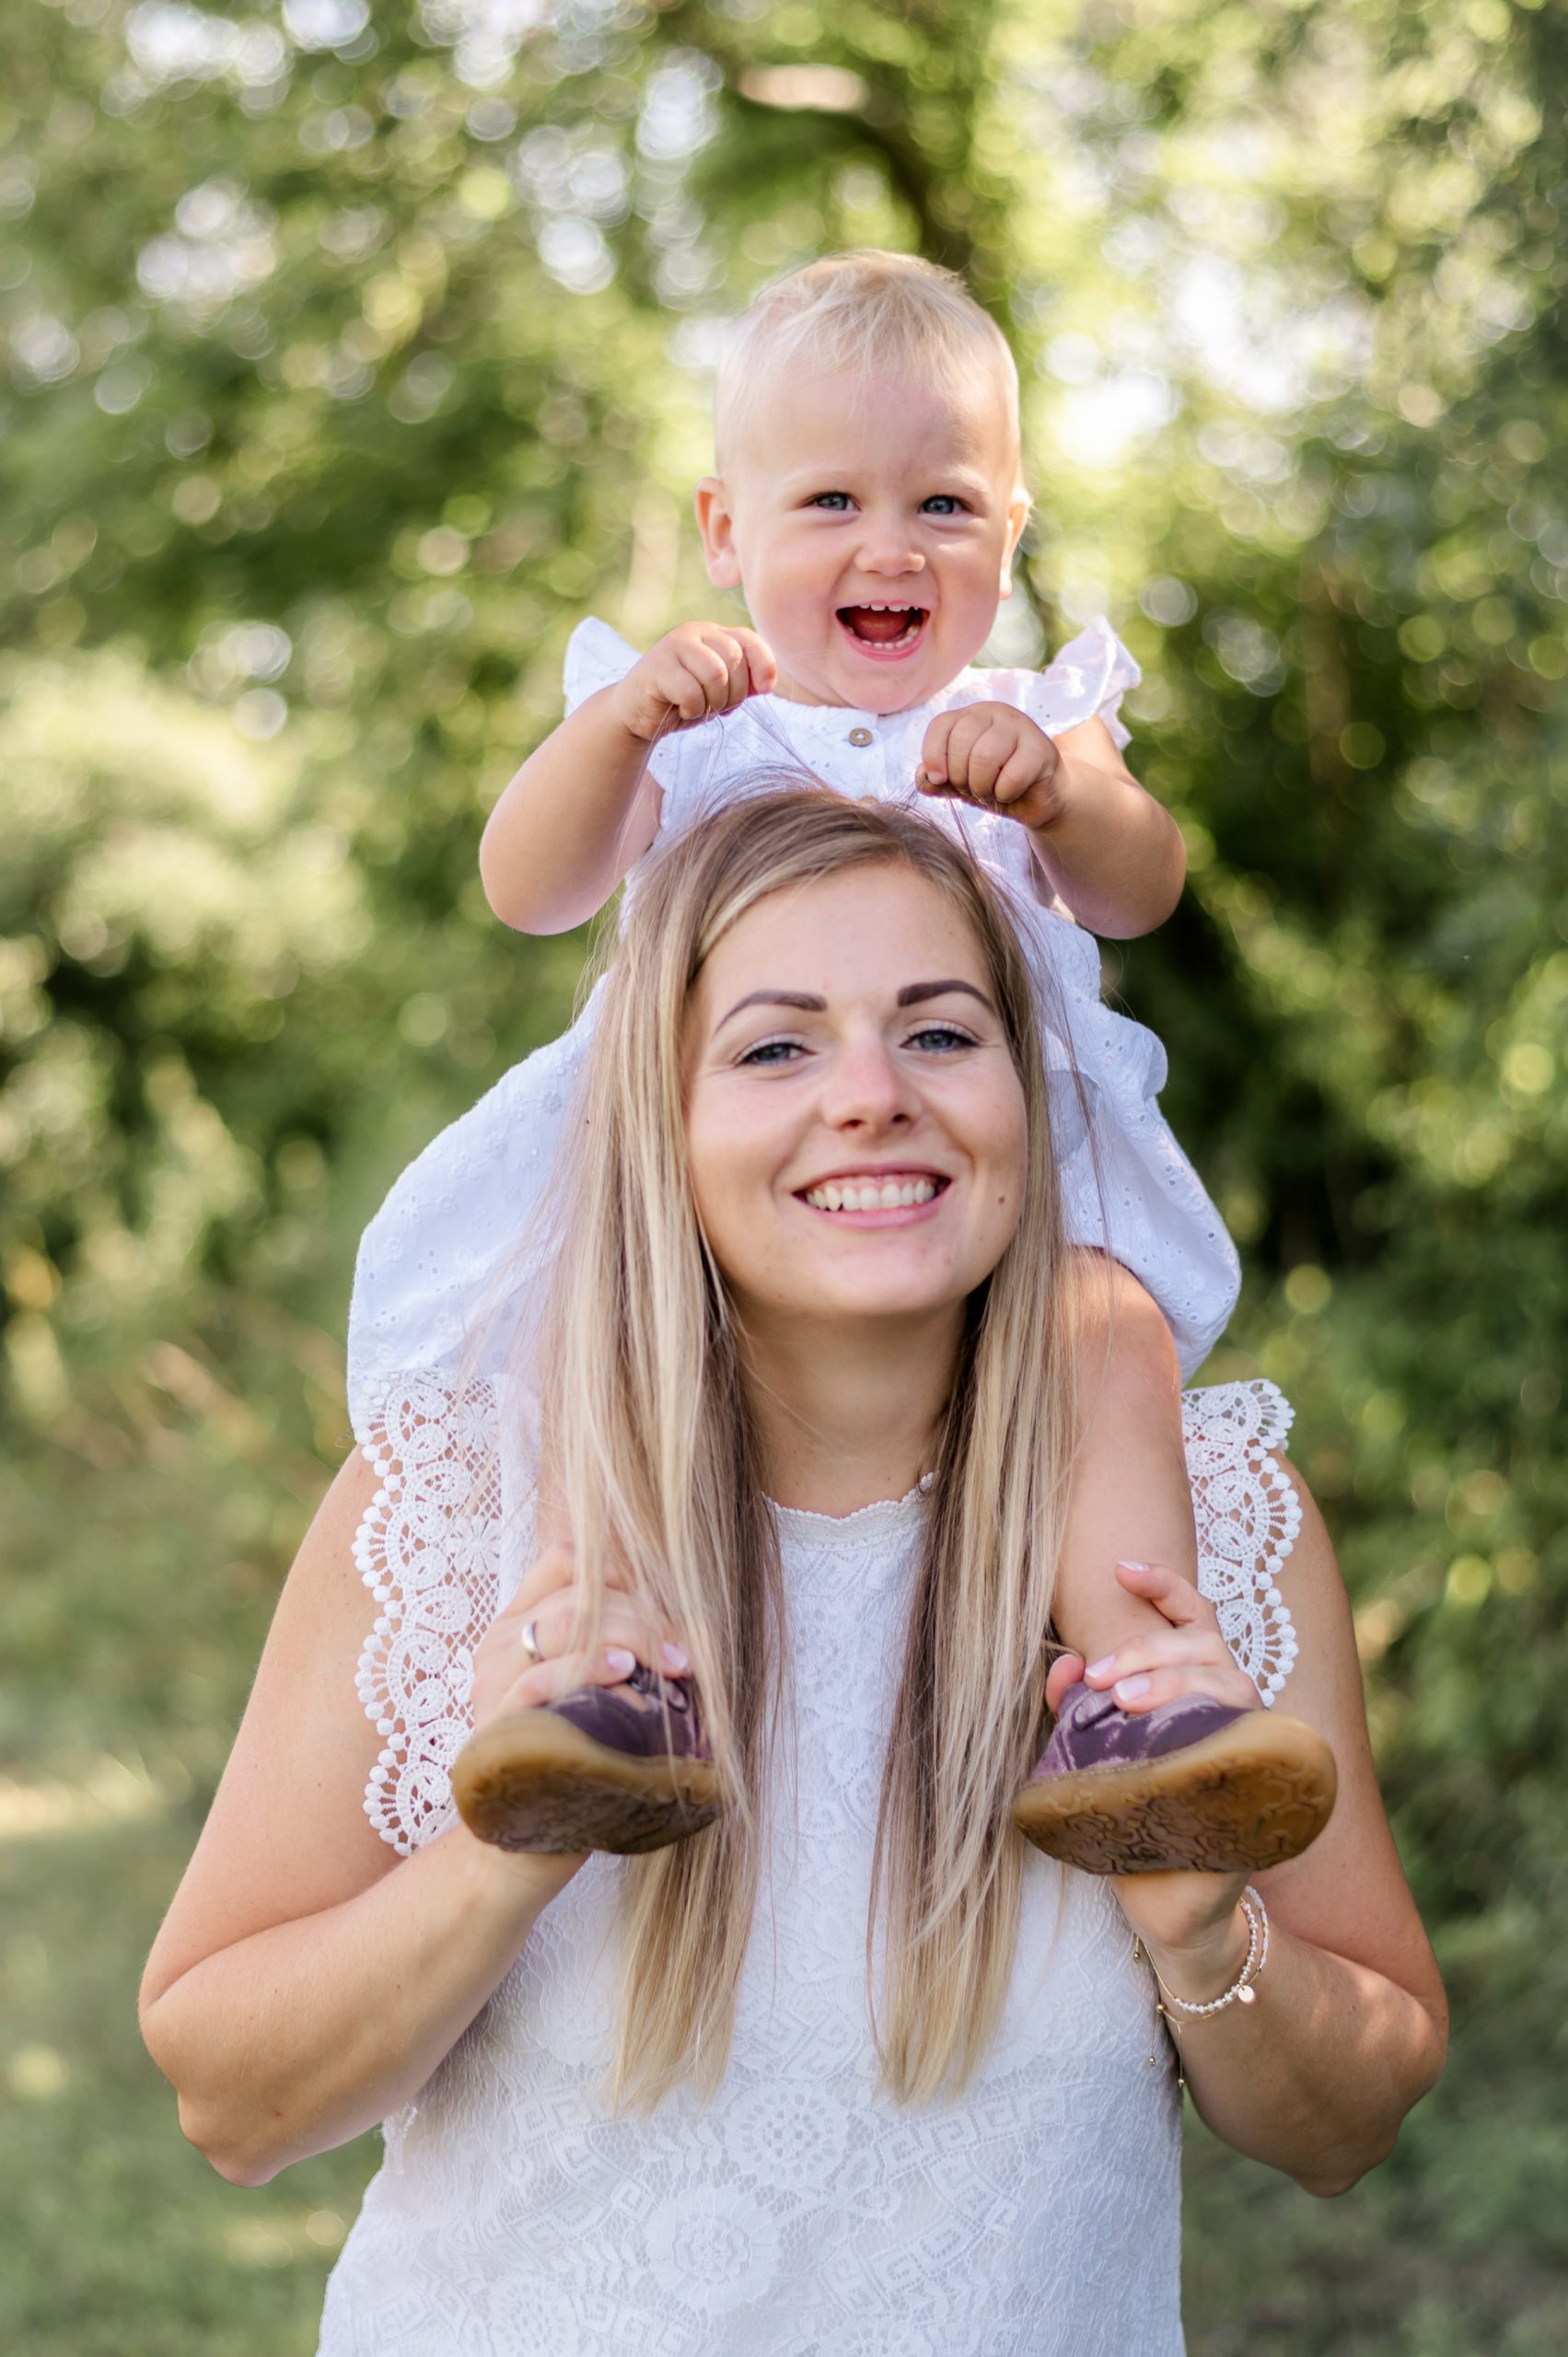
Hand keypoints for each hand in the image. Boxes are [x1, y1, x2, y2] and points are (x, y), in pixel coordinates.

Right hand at [469, 1542, 690, 1733]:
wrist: (527, 1838)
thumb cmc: (574, 1754)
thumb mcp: (592, 1684)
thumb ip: (613, 1640)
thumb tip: (678, 1612)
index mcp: (517, 1625)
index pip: (563, 1560)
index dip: (618, 1571)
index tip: (661, 1608)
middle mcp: (498, 1645)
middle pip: (578, 1593)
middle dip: (644, 1614)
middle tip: (686, 1649)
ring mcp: (493, 1684)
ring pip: (564, 1622)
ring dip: (631, 1634)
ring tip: (672, 1660)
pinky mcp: (500, 1725)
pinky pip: (541, 1679)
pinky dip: (590, 1666)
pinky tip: (627, 1673)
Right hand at [610, 623, 776, 743]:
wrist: (636, 714)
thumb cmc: (682, 702)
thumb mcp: (720, 693)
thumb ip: (744, 684)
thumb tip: (768, 683)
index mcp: (713, 634)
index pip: (750, 640)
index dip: (764, 664)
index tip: (766, 689)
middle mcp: (694, 633)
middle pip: (734, 659)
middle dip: (734, 694)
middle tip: (717, 707)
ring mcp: (673, 646)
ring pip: (716, 674)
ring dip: (714, 702)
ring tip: (699, 708)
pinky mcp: (656, 666)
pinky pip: (691, 691)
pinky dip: (693, 709)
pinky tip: (680, 710)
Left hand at [916, 703, 1068, 830]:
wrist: (1038, 799)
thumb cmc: (996, 784)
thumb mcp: (959, 783)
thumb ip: (937, 779)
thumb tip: (924, 776)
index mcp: (973, 715)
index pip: (941, 724)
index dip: (933, 755)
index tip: (939, 778)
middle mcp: (997, 713)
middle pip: (961, 741)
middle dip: (960, 776)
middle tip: (973, 788)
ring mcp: (1021, 727)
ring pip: (985, 756)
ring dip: (981, 786)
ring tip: (990, 792)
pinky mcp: (1041, 749)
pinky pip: (1011, 776)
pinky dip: (1004, 794)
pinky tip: (1011, 792)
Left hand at [1046, 1559, 1259, 1985]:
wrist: (1167, 1905)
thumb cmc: (1136, 1817)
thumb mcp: (1094, 1755)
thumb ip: (1076, 1708)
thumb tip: (1062, 1664)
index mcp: (1197, 1687)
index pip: (1196, 1618)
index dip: (1166, 1586)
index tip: (1122, 1568)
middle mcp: (1232, 1707)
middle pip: (1206, 1647)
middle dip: (1150, 1650)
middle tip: (1102, 1677)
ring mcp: (1250, 1745)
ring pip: (1231, 1682)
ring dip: (1176, 1682)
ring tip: (1124, 1702)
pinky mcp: (1261, 1789)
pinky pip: (1248, 1743)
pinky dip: (1211, 1733)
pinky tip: (1174, 1745)